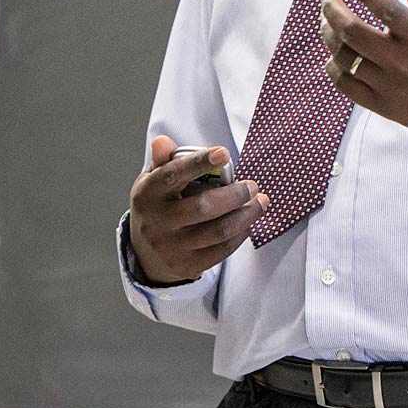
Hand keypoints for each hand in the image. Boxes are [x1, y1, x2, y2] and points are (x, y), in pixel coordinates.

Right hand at [127, 135, 268, 283]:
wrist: (146, 253)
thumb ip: (163, 161)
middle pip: (204, 207)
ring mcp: (172, 247)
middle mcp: (158, 222)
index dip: (199, 163)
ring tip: (260, 202)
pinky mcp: (188, 266)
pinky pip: (223, 250)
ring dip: (246, 215)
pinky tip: (248, 222)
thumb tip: (164, 141)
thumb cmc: (158, 205)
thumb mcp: (153, 181)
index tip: (224, 153)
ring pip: (219, 231)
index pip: (173, 176)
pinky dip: (241, 234)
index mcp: (149, 194)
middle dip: (235, 195)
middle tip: (252, 186)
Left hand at [319, 0, 407, 147]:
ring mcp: (389, 87)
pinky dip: (333, 66)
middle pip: (351, 31)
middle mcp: (403, 63)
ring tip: (328, 20)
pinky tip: (335, 53)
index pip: (385, 7)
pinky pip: (344, 85)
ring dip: (329, 33)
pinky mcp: (382, 106)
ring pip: (343, 57)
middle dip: (332, 8)